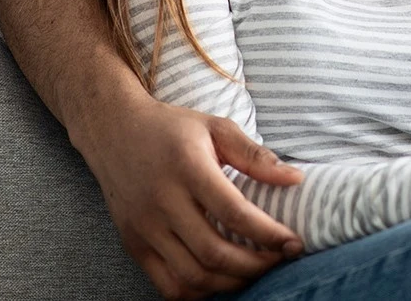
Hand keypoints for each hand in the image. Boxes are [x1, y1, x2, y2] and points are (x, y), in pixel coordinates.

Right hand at [76, 95, 303, 299]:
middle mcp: (162, 201)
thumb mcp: (216, 128)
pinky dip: (198, 292)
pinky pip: (167, 285)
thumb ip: (255, 156)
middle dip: (255, 265)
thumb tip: (296, 179)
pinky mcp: (133, 244)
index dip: (268, 234)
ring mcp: (144, 227)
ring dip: (231, 282)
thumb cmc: (173, 128)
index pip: (233, 212)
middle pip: (214, 252)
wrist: (114, 131)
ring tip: (255, 270)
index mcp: (188, 168)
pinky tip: (220, 279)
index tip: (293, 242)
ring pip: (192, 275)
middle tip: (280, 259)